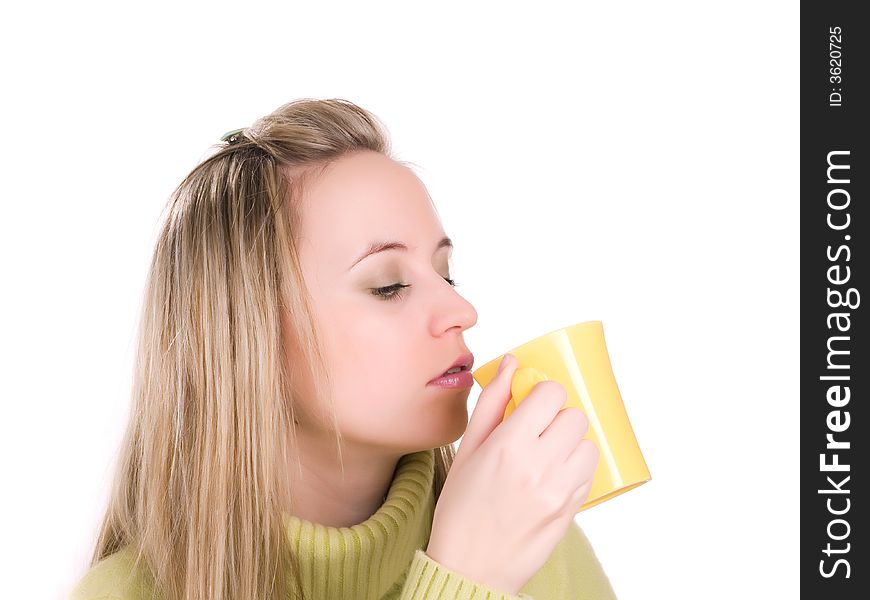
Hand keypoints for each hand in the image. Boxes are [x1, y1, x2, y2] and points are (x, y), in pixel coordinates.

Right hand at [426, 353, 599, 594]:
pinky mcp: (571, 511)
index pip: (551, 394)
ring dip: (571, 443)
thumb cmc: (461, 508)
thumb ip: (493, 402)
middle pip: (575, 416)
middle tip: (538, 431)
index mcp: (508, 446)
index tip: (531, 403)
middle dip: (557, 417)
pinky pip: (588, 474)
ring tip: (547, 456)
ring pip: (588, 444)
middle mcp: (539, 466)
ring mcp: (559, 491)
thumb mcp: (467, 450)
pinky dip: (575, 469)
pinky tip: (551, 478)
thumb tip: (512, 364)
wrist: (469, 567)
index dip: (542, 394)